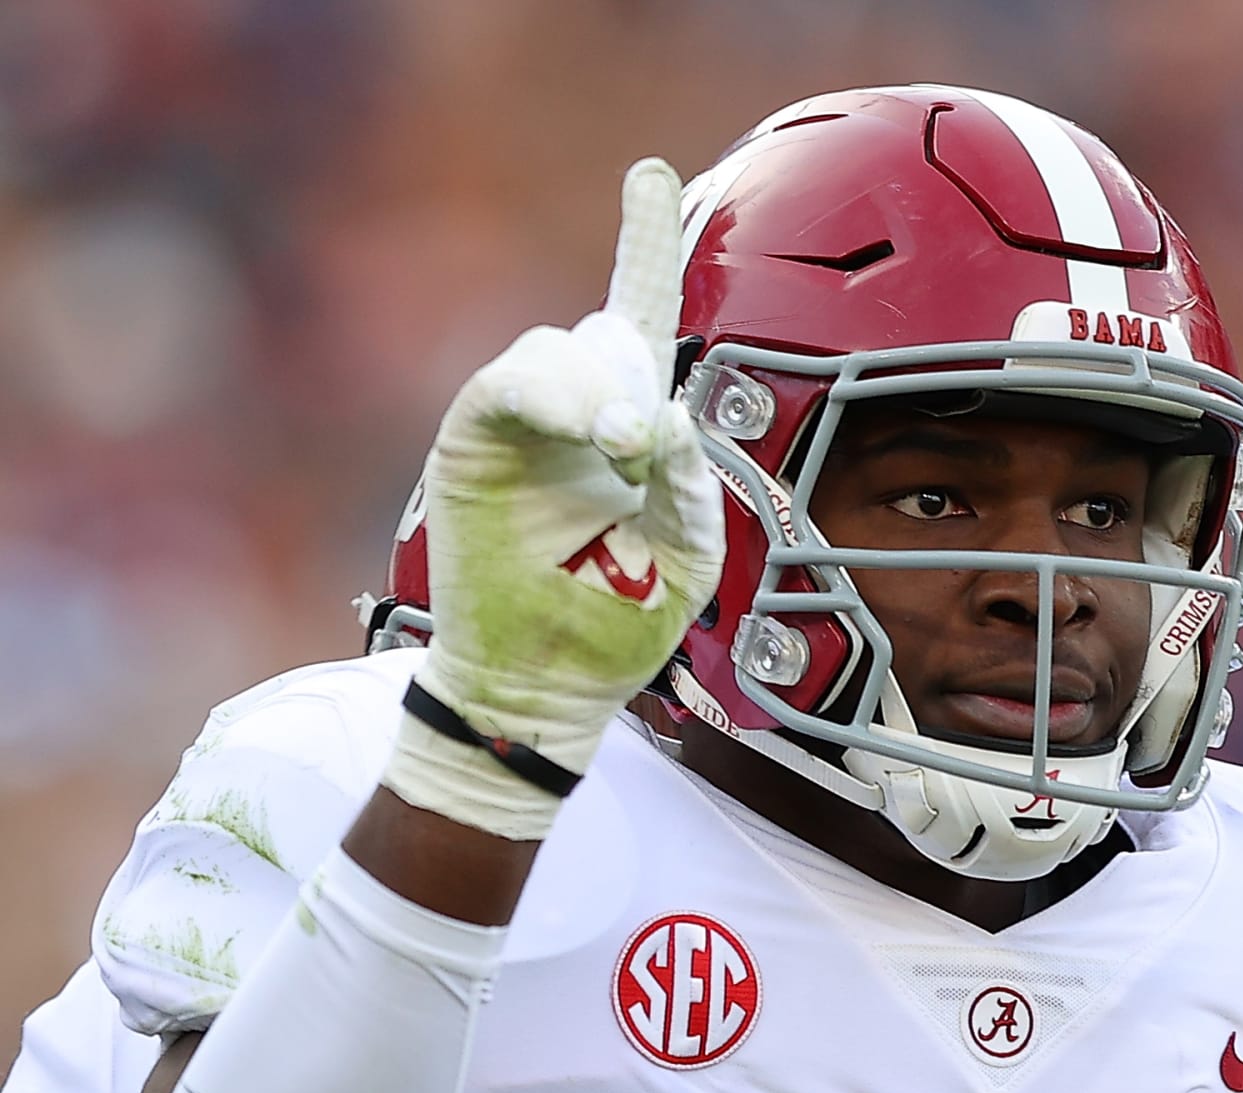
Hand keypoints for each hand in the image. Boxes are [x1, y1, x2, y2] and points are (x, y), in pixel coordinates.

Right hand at [383, 158, 723, 839]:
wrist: (547, 687)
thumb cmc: (618, 624)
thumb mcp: (687, 557)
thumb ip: (690, 483)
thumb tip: (661, 410)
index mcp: (626, 430)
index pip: (636, 319)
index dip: (641, 244)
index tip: (647, 174)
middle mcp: (571, 414)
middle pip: (603, 331)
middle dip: (631, 374)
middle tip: (639, 446)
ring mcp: (518, 426)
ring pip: (556, 348)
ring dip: (596, 389)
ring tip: (616, 449)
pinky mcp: (470, 445)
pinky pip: (505, 384)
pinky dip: (548, 396)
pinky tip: (584, 432)